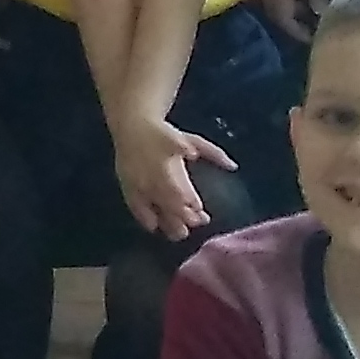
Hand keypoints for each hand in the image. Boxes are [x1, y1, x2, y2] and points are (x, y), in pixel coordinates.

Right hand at [115, 116, 226, 242]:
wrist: (130, 125)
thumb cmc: (163, 134)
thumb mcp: (190, 139)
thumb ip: (213, 153)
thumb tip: (233, 166)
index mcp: (167, 163)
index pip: (179, 189)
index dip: (190, 202)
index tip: (201, 211)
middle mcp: (151, 174)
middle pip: (168, 202)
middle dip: (182, 216)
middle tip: (196, 223)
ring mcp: (137, 182)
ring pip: (152, 207)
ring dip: (166, 222)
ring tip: (179, 233)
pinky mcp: (126, 185)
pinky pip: (135, 206)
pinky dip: (145, 218)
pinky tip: (154, 226)